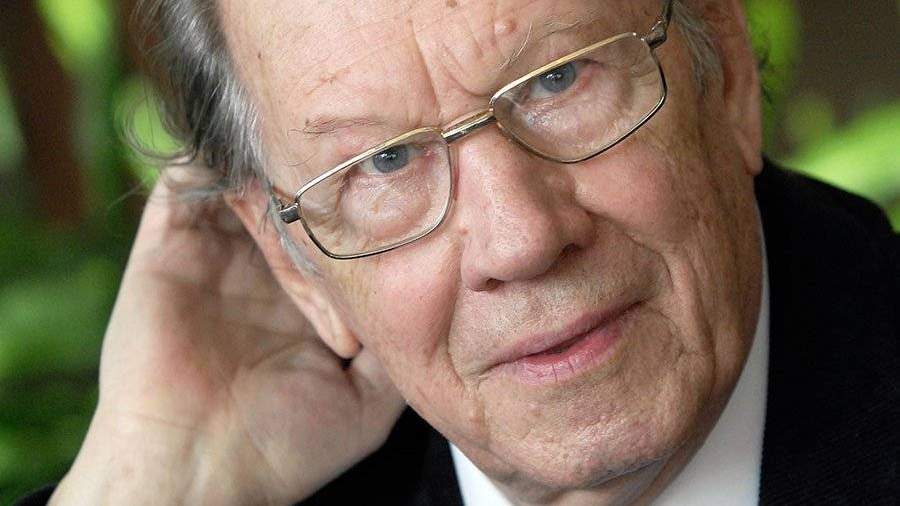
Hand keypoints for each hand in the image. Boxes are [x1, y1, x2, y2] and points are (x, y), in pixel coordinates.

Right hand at [51, 171, 404, 504]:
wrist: (198, 472)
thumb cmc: (284, 447)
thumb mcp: (368, 398)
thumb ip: (394, 344)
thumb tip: (435, 294)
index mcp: (302, 299)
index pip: (335, 231)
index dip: (360, 212)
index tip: (392, 197)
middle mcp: (258, 271)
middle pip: (293, 198)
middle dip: (322, 187)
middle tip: (351, 179)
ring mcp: (212, 254)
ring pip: (248, 182)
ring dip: (276, 175)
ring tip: (308, 175)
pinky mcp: (166, 247)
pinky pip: (186, 184)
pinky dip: (217, 166)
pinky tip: (257, 172)